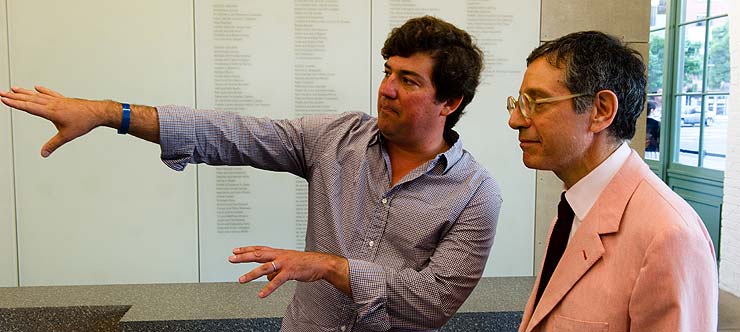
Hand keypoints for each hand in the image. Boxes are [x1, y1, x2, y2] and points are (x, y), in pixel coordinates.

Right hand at [0, 86, 113, 156]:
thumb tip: (43, 153)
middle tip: (1, 92)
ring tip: (13, 88)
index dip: (15, 103)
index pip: (28, 107)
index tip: (4, 99)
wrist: (97, 112)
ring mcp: (58, 100)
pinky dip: (43, 91)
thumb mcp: (67, 136)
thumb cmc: (84, 122)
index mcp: (50, 111)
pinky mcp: (64, 100)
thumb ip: (53, 144)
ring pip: (38, 95)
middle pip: (30, 99)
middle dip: (14, 96)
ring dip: (25, 92)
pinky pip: (50, 93)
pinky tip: (37, 88)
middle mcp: (52, 103)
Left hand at [229, 245, 349, 297]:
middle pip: (258, 254)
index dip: (246, 249)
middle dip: (243, 257)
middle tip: (231, 259)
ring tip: (241, 280)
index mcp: (278, 252)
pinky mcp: (290, 272)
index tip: (235, 250)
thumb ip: (276, 269)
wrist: (321, 264)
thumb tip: (267, 277)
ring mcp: (284, 263)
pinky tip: (261, 294)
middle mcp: (279, 255)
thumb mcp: (288, 264)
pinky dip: (268, 288)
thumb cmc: (305, 263)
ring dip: (251, 274)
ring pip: (264, 268)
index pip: (259, 249)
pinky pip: (277, 281)